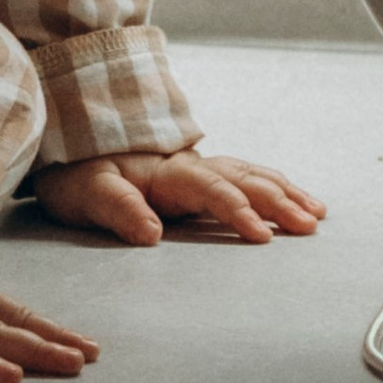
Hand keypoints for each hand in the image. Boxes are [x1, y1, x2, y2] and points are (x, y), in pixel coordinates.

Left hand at [32, 147, 326, 244]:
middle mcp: (187, 166)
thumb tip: (152, 233)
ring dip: (284, 192)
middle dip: (279, 201)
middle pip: (243, 178)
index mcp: (165, 171)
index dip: (238, 211)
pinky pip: (243, 177)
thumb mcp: (84, 192)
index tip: (263, 236)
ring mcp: (195, 169)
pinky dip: (272, 185)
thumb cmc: (74, 174)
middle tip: (310, 224)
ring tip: (316, 213)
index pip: (211, 190)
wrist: (66, 146)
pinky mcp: (196, 177)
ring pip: (250, 174)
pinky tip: (291, 197)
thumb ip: (118, 209)